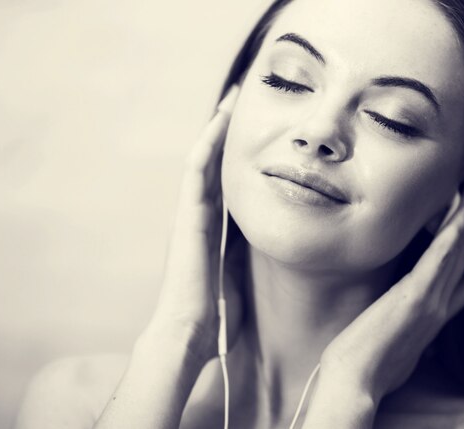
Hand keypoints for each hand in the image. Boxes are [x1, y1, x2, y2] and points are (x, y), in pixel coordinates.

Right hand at [145, 85, 242, 360]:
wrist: (190, 328)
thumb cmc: (217, 307)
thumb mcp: (242, 270)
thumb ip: (250, 251)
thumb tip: (275, 240)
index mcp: (215, 226)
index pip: (226, 179)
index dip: (236, 153)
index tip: (256, 129)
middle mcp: (201, 212)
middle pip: (213, 162)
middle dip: (225, 131)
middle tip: (240, 100)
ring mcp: (191, 211)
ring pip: (204, 159)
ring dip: (216, 129)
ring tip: (232, 100)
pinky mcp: (188, 214)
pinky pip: (197, 170)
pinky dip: (207, 144)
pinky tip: (220, 121)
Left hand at [318, 172, 463, 405]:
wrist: (356, 381)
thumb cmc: (374, 368)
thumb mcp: (402, 350)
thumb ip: (416, 335)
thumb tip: (418, 335)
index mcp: (437, 316)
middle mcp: (441, 306)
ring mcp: (432, 301)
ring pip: (460, 252)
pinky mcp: (416, 298)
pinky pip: (440, 260)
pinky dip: (454, 236)